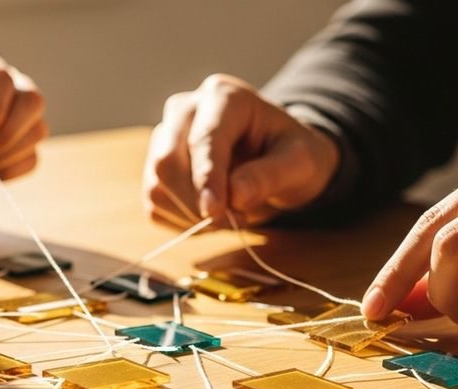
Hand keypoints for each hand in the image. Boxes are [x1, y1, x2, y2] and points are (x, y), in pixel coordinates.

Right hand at [143, 74, 339, 228]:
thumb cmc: (292, 154)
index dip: (206, 177)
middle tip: (234, 220)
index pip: (203, 139)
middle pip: (165, 161)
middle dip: (195, 201)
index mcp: (223, 96)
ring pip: (156, 187)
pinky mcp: (156, 170)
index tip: (215, 211)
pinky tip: (210, 217)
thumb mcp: (302, 161)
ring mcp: (165, 139)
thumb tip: (235, 196)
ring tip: (229, 217)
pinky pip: (155, 206)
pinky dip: (182, 222)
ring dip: (190, 216)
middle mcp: (184, 111)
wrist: (278, 161)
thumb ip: (271, 175)